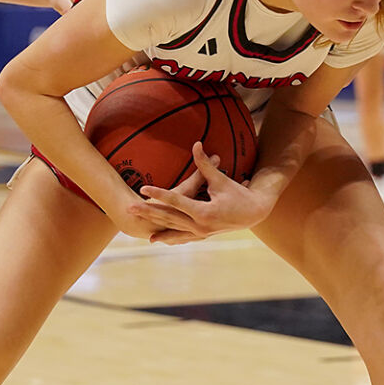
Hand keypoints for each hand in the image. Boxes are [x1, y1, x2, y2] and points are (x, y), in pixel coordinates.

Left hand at [133, 143, 272, 244]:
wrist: (254, 214)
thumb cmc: (238, 195)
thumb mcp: (220, 180)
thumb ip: (205, 165)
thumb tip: (196, 145)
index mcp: (204, 212)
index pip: (176, 201)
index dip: (159, 193)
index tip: (143, 188)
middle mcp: (200, 226)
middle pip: (168, 217)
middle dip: (148, 211)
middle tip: (129, 206)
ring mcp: (200, 233)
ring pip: (172, 229)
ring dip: (153, 224)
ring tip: (136, 222)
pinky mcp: (201, 236)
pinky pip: (180, 237)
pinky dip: (168, 237)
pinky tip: (155, 239)